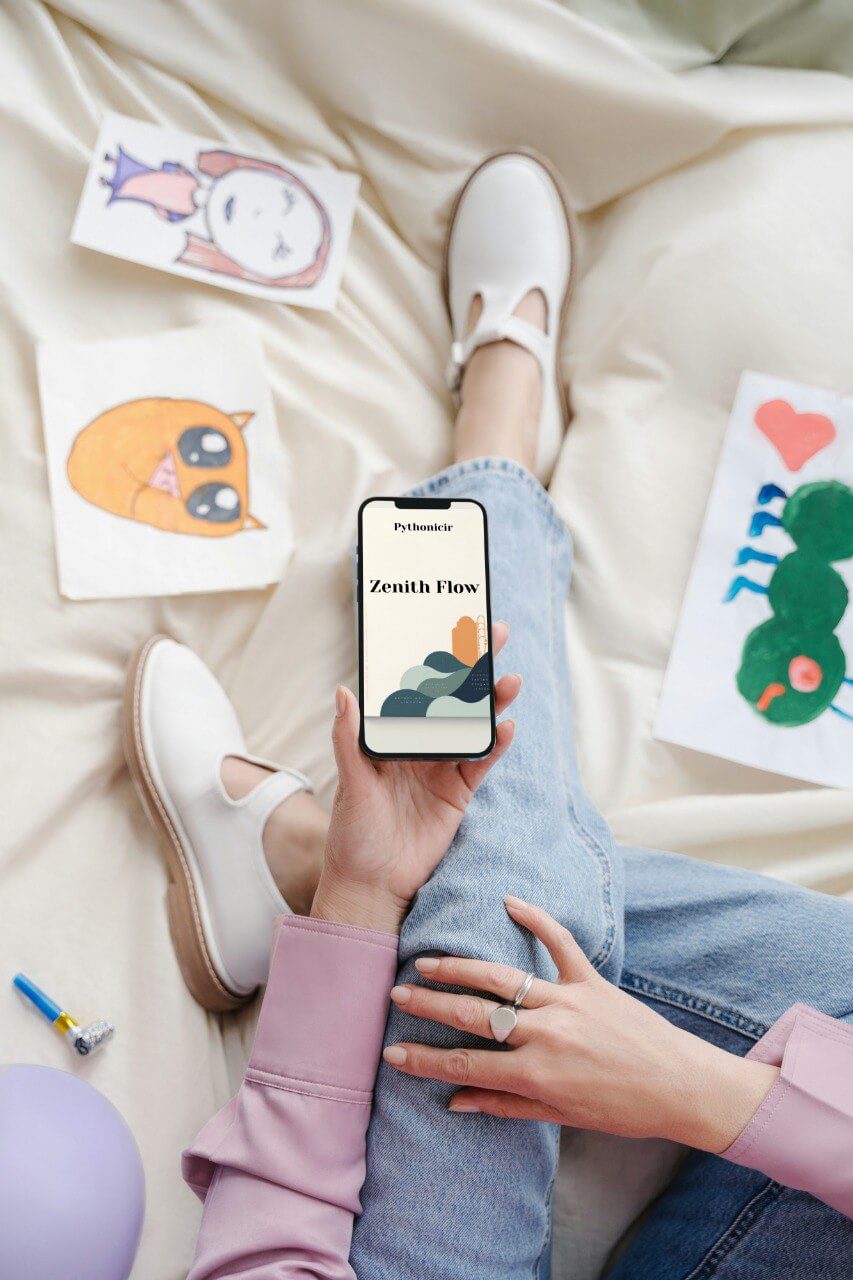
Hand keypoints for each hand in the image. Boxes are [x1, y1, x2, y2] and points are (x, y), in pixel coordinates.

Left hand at [310, 623, 518, 934]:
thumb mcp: (350, 782)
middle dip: (474, 666)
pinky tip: (507, 726)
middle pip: (451, 697)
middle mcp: (416, 744)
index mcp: (388, 734)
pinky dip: (495, 745)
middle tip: (497, 634)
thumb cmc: (352, 832)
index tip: (451, 627)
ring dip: (490, 702)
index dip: (434, 656)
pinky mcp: (458, 792)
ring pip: (471, 724)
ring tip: (509, 680)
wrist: (373, 884)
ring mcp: (439, 766)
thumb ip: (350, 739)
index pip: (415, 685)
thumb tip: (344, 691)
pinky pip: (481, 761)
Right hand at [383, 897, 779, 1152]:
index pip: (467, 1064)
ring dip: (461, 968)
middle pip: (474, 1015)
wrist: (682, 1087)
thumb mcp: (561, 1115)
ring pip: (503, 978)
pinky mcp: (592, 980)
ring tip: (427, 963)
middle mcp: (547, 1033)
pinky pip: (560, 944)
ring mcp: (569, 1001)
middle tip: (396, 996)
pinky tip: (508, 901)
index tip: (392, 1054)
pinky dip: (536, 919)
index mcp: (537, 1073)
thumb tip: (456, 1101)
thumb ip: (506, 1104)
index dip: (425, 1061)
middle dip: (430, 1007)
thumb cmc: (623, 1109)